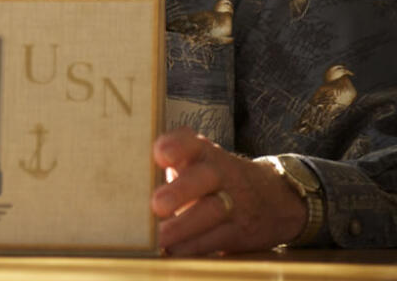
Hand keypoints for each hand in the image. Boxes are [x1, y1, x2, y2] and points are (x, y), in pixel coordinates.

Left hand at [151, 126, 305, 255]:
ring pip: (210, 213)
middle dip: (180, 191)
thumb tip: (123, 171)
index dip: (177, 146)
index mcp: (204, 153)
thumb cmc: (215, 177)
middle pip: (204, 177)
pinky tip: (173, 253)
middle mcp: (220, 174)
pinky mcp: (238, 231)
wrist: (274, 197)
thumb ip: (170, 161)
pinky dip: (193, 248)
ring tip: (158, 239)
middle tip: (157, 204)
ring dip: (182, 227)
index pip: (192, 143)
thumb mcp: (198, 160)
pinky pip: (215, 240)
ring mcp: (232, 203)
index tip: (160, 154)